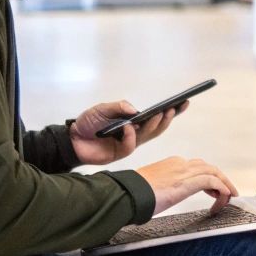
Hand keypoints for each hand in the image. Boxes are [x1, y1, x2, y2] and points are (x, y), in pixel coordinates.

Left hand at [69, 99, 187, 164]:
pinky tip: (129, 127)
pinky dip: (131, 135)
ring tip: (160, 114)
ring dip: (154, 125)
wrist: (71, 139)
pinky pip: (130, 145)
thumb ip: (120, 107)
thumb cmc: (88, 123)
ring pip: (147, 136)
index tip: (184, 102)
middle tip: (174, 109)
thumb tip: (137, 110)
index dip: (171, 112)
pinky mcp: (119, 153)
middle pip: (157, 128)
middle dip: (167, 118)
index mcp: (134, 123)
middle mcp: (134, 134)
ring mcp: (128, 144)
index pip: (156, 118)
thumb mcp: (104, 108)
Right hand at [137, 156, 237, 215]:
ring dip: (224, 185)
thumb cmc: (133, 193)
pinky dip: (221, 188)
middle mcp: (179, 164)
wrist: (126, 194)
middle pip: (208, 168)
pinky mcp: (186, 182)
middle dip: (221, 180)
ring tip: (228, 197)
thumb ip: (162, 188)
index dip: (209, 178)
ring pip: (213, 172)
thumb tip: (162, 196)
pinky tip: (224, 197)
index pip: (196, 167)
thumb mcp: (152, 187)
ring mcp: (184, 171)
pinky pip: (212, 181)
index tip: (212, 191)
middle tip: (227, 193)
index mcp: (171, 164)